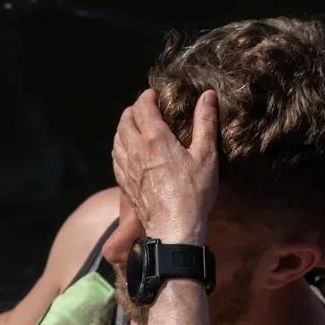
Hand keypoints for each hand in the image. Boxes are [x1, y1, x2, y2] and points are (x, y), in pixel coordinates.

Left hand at [111, 88, 219, 240]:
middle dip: (134, 110)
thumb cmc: (194, 193)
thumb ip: (205, 123)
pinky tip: (128, 151)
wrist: (174, 229)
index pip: (142, 107)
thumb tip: (208, 95)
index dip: (147, 97)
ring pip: (116, 138)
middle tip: (146, 109)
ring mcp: (126, 167)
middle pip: (125, 120)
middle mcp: (135, 149)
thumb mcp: (206, 156)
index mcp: (155, 138)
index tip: (155, 95)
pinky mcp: (124, 183)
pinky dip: (120, 147)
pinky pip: (115, 157)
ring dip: (124, 127)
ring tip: (136, 126)